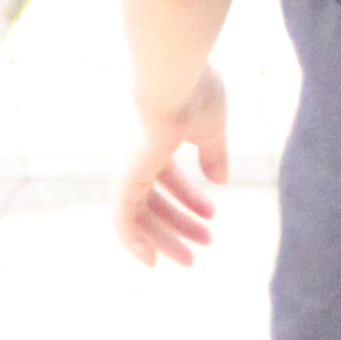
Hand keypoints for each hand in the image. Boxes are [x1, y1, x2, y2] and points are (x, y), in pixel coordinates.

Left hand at [114, 68, 231, 267]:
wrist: (176, 79)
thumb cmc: (196, 94)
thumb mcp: (212, 129)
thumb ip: (214, 154)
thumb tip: (219, 181)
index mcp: (155, 137)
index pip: (168, 176)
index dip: (190, 198)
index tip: (211, 217)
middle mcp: (136, 151)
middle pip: (154, 196)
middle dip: (179, 223)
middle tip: (205, 243)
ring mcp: (129, 163)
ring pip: (138, 212)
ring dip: (164, 237)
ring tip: (190, 259)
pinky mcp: (125, 175)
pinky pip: (121, 216)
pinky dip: (132, 240)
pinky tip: (151, 260)